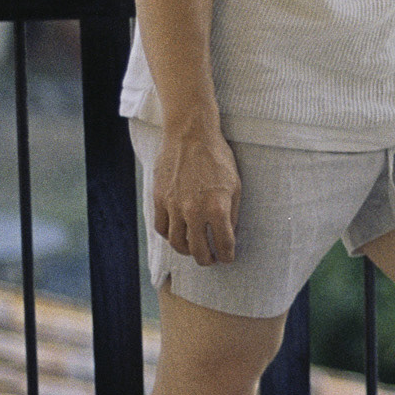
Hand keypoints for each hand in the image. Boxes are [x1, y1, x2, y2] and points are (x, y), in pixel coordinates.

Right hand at [151, 123, 240, 265]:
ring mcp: (174, 206)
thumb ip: (232, 213)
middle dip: (207, 260)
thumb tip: (229, 234)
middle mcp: (194, 211)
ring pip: (177, 243)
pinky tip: (178, 234)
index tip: (227, 258)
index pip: (224, 245)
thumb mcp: (235, 185)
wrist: (191, 134)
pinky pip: (161, 227)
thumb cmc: (217, 157)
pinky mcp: (159, 199)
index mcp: (217, 208)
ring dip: (187, 251)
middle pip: (199, 251)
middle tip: (211, 259)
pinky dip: (169, 236)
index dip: (228, 256)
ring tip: (194, 250)